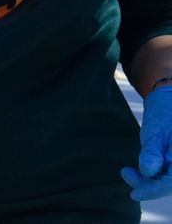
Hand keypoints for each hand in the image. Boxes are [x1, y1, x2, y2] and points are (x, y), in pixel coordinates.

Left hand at [124, 85, 171, 199]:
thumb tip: (148, 172)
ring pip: (169, 179)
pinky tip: (142, 169)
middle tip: (126, 174)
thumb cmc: (163, 112)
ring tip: (129, 171)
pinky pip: (169, 172)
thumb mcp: (155, 130)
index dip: (152, 191)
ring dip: (151, 180)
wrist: (170, 98)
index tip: (133, 194)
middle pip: (170, 183)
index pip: (170, 183)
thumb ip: (152, 152)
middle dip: (149, 185)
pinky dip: (155, 174)